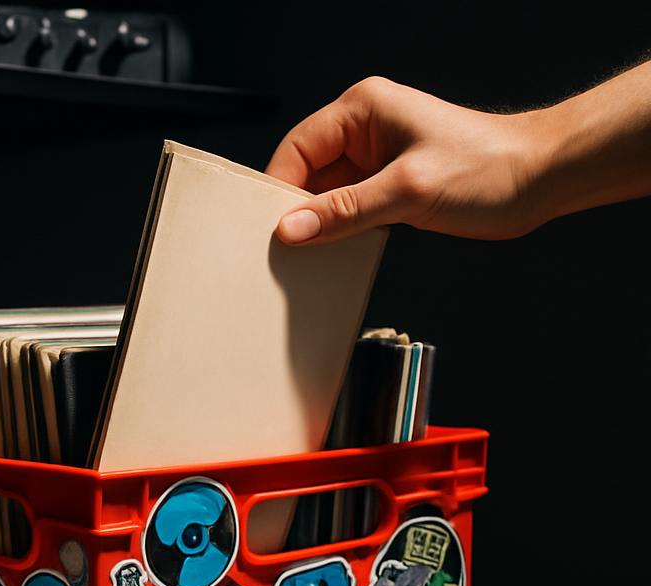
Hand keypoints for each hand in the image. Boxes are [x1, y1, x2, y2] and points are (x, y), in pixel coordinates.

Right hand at [266, 77, 541, 244]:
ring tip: (306, 254)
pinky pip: (347, 210)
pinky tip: (331, 254)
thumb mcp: (407, 191)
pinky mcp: (387, 186)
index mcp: (363, 110)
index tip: (267, 227)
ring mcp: (375, 160)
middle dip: (294, 210)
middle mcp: (364, 130)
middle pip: (305, 173)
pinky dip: (338, 232)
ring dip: (316, 225)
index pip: (297, 148)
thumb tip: (292, 228)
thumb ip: (345, 211)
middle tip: (281, 247)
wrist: (539, 180)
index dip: (277, 189)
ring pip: (324, 195)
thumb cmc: (488, 168)